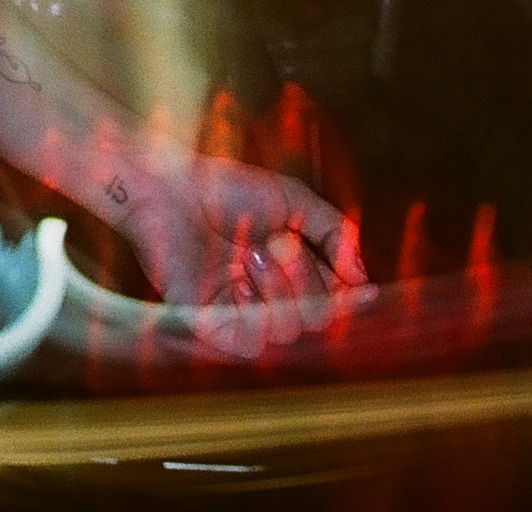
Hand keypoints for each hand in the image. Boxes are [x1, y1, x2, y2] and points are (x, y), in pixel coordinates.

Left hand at [113, 152, 371, 355]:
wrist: (168, 186)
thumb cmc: (224, 189)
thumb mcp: (293, 202)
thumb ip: (335, 234)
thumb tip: (363, 280)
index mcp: (290, 273)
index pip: (335, 305)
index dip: (350, 300)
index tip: (361, 288)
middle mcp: (267, 296)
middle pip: (317, 320)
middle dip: (307, 279)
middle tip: (277, 241)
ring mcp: (238, 310)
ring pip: (287, 333)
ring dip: (279, 290)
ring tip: (252, 253)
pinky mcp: (207, 321)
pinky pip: (248, 345)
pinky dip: (253, 317)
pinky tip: (238, 284)